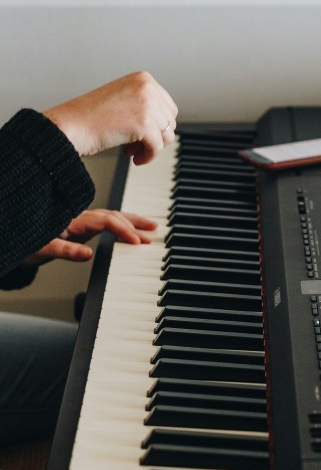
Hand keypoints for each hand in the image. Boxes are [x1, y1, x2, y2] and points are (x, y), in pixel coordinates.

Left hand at [24, 209, 157, 264]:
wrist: (17, 237)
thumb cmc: (28, 243)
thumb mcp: (44, 248)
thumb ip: (66, 250)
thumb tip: (88, 254)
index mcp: (74, 219)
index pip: (107, 220)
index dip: (123, 229)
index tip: (137, 241)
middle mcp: (81, 218)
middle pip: (115, 215)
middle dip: (136, 223)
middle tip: (154, 231)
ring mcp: (84, 222)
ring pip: (114, 217)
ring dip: (133, 222)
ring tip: (151, 228)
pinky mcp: (84, 228)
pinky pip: (109, 224)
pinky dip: (123, 226)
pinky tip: (132, 232)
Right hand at [44, 71, 177, 164]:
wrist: (69, 126)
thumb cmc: (88, 117)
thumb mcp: (122, 100)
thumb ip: (144, 105)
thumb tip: (166, 126)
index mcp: (143, 79)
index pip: (167, 106)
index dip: (156, 125)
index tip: (142, 134)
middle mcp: (147, 87)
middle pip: (170, 121)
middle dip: (155, 136)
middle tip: (135, 144)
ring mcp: (147, 104)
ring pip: (166, 135)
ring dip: (151, 147)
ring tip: (132, 150)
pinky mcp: (144, 123)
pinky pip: (157, 147)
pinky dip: (147, 156)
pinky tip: (134, 158)